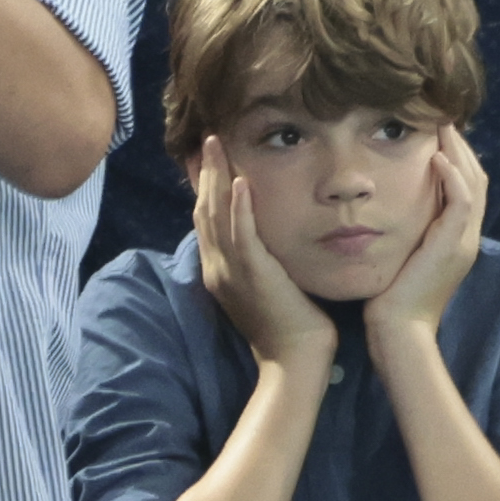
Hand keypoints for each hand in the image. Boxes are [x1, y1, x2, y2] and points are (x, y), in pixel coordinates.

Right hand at [191, 138, 336, 370]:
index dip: (204, 188)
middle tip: (206, 140)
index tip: (206, 159)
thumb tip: (266, 239)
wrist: (295, 360)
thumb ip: (260, 261)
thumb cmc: (291, 326)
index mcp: (219, 271)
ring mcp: (232, 271)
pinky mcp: (254, 275)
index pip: (206, 220)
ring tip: (216, 145)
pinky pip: (242, 235)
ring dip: (217, 177)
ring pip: (217, 215)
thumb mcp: (267, 287)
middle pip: (204, 211)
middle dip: (205, 173)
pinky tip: (240, 182)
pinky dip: (239, 207)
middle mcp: (218, 268)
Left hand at [367, 133, 488, 338]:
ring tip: (444, 127)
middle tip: (445, 120)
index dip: (458, 159)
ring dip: (459, 152)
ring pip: (474, 184)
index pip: (468, 188)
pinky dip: (453, 177)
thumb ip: (406, 233)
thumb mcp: (402, 258)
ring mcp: (464, 241)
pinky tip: (437, 157)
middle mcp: (468, 237)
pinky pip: (461, 203)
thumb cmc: (392, 301)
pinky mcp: (452, 246)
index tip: (440, 134)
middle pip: (477, 180)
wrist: (400, 332)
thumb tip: (389, 208)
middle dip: (461, 148)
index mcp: (459, 240)